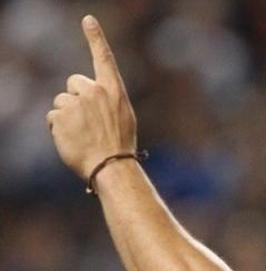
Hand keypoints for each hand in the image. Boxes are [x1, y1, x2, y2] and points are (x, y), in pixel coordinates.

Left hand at [47, 15, 137, 180]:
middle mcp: (94, 92)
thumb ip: (106, 100)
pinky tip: (72, 139)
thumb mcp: (123, 117)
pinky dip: (58, 128)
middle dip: (75, 98)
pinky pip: (53, 117)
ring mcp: (76, 103)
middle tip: (87, 121)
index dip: (96, 37)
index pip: (104, 58)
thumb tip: (84, 95)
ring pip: (61, 101)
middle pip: (74, 83)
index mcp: (114, 91)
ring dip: (66, 115)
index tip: (87, 19)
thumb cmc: (119, 145)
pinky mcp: (60, 115)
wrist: (111, 166)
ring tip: (81, 134)